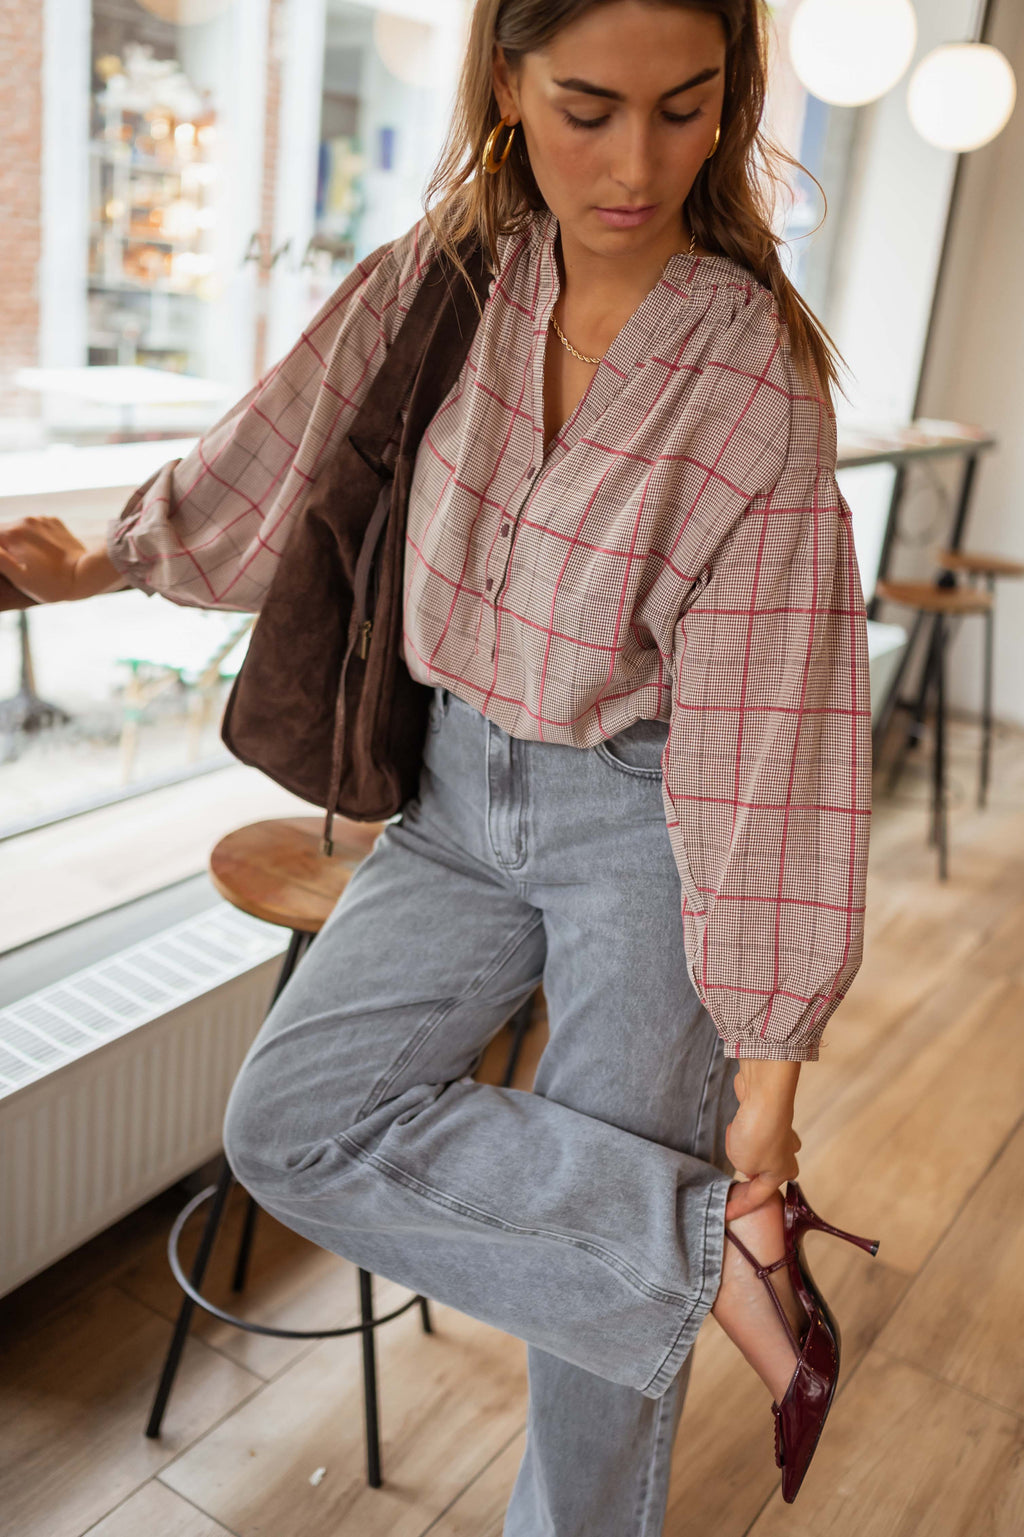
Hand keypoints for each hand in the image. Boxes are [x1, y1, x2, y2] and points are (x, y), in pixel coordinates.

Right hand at [0, 516, 88, 603]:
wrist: (87, 575)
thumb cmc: (52, 584)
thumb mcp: (19, 578)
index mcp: (13, 534)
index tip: (5, 563)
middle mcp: (25, 521)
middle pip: (3, 529)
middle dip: (3, 543)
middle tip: (15, 562)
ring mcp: (42, 519)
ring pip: (19, 526)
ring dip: (17, 539)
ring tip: (26, 559)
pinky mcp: (54, 522)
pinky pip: (36, 526)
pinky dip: (32, 536)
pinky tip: (40, 551)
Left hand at [724, 1064, 801, 1220]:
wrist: (764, 1096)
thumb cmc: (755, 1134)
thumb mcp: (742, 1162)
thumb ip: (744, 1166)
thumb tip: (749, 1153)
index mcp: (781, 1173)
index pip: (757, 1197)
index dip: (739, 1207)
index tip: (726, 1215)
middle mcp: (786, 1155)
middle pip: (765, 1172)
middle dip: (751, 1174)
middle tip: (741, 1178)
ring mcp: (780, 1134)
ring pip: (757, 1150)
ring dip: (743, 1145)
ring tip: (737, 1137)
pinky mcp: (770, 1116)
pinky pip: (751, 1129)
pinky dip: (742, 1127)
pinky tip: (739, 1122)